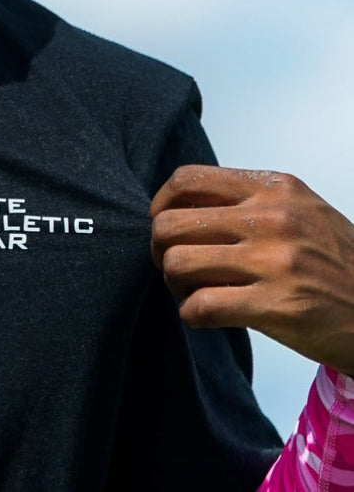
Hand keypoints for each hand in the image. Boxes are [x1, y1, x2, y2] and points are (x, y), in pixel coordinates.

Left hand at [150, 165, 353, 376]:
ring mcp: (274, 263)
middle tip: (171, 264)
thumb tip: (177, 204)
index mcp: (274, 188)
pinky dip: (190, 313)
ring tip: (189, 290)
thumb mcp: (299, 211)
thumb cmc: (335, 262)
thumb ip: (246, 200)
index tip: (161, 223)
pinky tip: (202, 315)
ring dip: (173, 282)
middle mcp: (273, 219)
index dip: (160, 203)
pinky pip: (200, 306)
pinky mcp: (277, 307)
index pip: (186, 180)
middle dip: (159, 248)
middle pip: (171, 223)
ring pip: (178, 263)